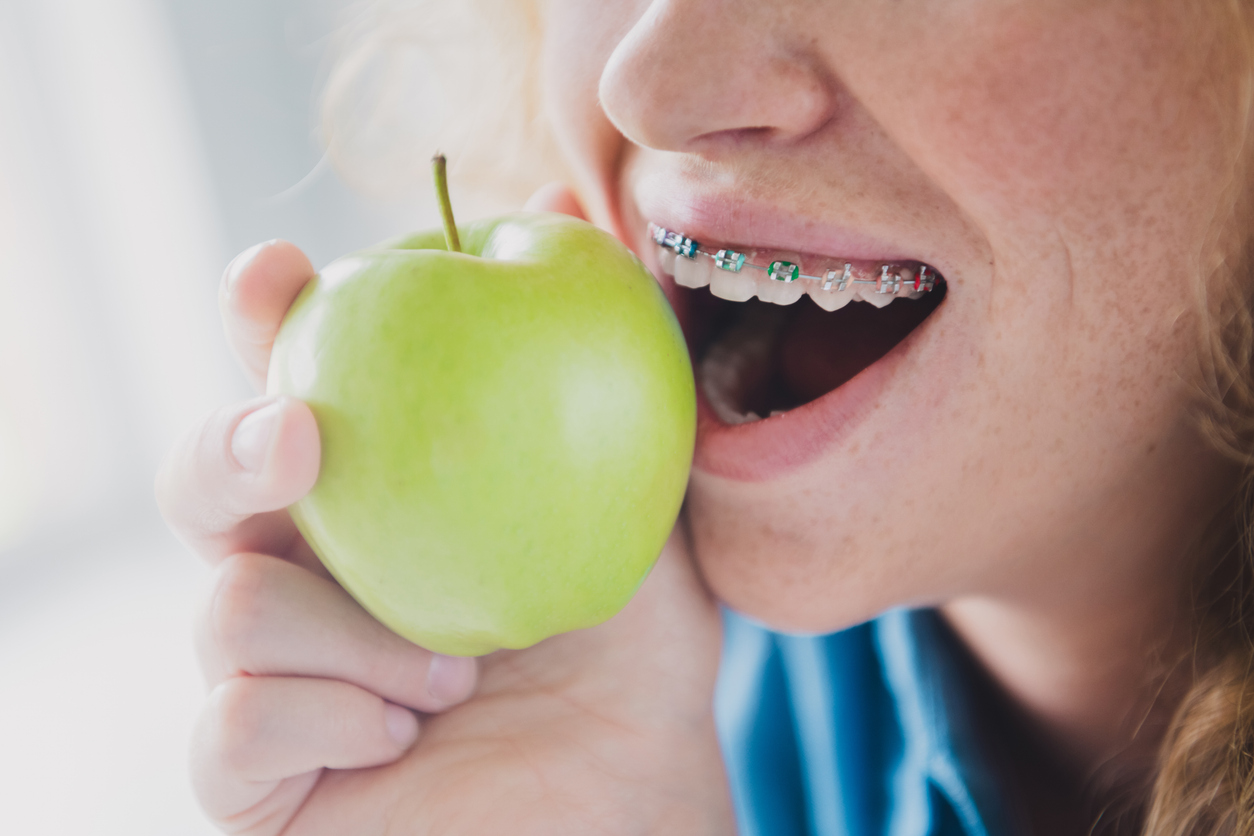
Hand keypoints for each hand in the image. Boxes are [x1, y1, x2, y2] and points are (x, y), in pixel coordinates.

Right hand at [156, 189, 733, 834]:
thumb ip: (602, 370)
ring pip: (225, 610)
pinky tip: (402, 728)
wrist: (630, 801)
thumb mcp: (637, 498)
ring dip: (347, 632)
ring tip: (455, 668)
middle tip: (299, 436)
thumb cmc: (634, 655)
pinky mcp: (257, 775)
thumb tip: (581, 210)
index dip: (266, 321)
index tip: (278, 272)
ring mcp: (273, 671)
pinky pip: (230, 727)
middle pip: (204, 480)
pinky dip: (324, 716)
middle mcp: (304, 572)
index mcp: (376, 495)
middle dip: (232, 444)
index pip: (293, 388)